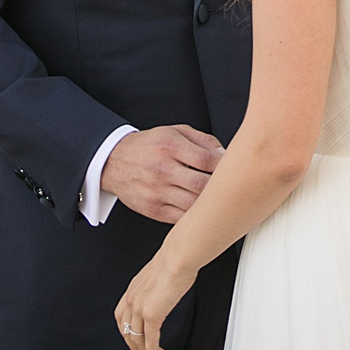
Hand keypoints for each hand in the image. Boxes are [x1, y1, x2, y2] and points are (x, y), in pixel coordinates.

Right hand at [101, 125, 223, 223]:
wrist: (113, 162)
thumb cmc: (150, 146)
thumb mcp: (175, 132)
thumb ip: (203, 140)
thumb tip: (225, 153)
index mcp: (170, 147)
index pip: (206, 159)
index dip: (226, 164)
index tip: (235, 166)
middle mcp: (162, 170)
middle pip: (201, 184)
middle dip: (222, 186)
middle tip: (233, 185)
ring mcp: (156, 192)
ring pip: (193, 204)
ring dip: (211, 203)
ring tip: (222, 198)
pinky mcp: (153, 210)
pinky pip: (181, 218)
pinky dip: (196, 216)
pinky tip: (204, 209)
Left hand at [113, 250, 195, 349]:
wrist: (179, 257)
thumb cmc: (176, 258)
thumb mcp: (160, 270)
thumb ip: (158, 280)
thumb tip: (169, 281)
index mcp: (134, 287)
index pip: (121, 315)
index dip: (125, 329)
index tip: (133, 335)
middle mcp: (132, 299)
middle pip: (125, 329)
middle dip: (132, 344)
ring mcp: (140, 308)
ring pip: (136, 338)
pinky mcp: (152, 315)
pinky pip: (150, 340)